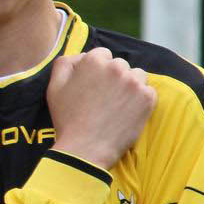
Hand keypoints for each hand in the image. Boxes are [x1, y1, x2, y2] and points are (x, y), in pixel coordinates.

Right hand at [47, 47, 155, 169]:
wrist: (85, 149)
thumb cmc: (68, 119)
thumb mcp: (54, 87)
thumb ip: (65, 63)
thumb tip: (81, 56)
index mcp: (93, 60)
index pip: (102, 55)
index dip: (97, 70)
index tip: (94, 86)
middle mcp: (116, 67)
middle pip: (120, 65)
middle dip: (114, 77)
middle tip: (104, 98)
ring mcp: (134, 83)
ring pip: (137, 75)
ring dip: (130, 85)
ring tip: (117, 104)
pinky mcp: (147, 99)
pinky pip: (148, 91)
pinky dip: (141, 100)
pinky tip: (127, 112)